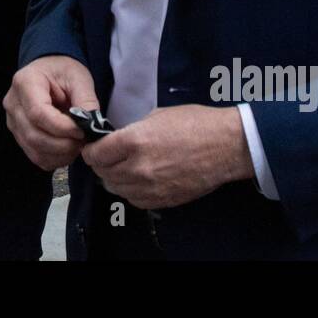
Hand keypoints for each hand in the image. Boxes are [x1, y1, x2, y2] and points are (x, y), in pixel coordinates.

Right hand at [4, 55, 98, 170]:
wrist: (49, 71)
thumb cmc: (62, 70)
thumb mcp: (78, 77)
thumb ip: (86, 100)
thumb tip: (92, 126)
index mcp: (25, 83)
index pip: (38, 113)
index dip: (62, 128)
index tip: (82, 130)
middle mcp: (13, 103)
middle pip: (34, 135)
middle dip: (63, 144)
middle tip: (84, 140)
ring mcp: (13, 121)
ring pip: (34, 150)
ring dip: (61, 154)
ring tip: (78, 144)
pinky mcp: (19, 135)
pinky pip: (36, 156)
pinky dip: (55, 158)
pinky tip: (68, 148)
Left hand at [81, 105, 253, 210]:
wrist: (226, 146)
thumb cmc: (194, 123)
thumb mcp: (156, 116)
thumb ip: (132, 131)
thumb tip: (117, 141)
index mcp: (135, 141)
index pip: (96, 154)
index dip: (91, 150)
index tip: (92, 147)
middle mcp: (138, 168)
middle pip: (103, 173)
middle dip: (100, 164)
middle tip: (106, 157)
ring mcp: (151, 188)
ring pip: (116, 189)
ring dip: (114, 178)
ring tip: (121, 168)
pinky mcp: (162, 200)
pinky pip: (134, 200)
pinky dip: (130, 191)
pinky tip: (137, 180)